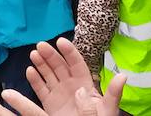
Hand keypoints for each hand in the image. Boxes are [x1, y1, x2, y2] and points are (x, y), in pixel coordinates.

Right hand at [0, 39, 121, 115]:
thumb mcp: (109, 109)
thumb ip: (114, 94)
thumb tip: (121, 76)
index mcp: (85, 84)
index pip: (76, 64)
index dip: (69, 52)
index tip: (60, 41)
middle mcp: (71, 85)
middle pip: (60, 66)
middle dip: (51, 54)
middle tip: (41, 45)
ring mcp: (59, 94)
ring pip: (49, 74)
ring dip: (41, 63)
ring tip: (34, 54)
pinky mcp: (50, 104)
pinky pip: (40, 90)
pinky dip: (34, 80)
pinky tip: (29, 71)